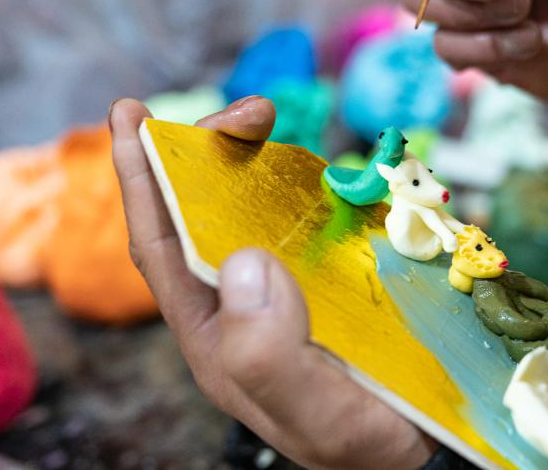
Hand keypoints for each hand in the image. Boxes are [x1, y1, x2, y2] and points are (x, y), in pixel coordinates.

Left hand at [109, 97, 435, 468]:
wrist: (416, 454)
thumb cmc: (361, 446)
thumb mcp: (313, 414)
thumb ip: (269, 352)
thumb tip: (243, 259)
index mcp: (220, 332)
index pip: (165, 247)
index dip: (142, 181)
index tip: (131, 117)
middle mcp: (246, 302)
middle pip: (209, 212)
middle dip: (213, 152)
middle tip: (253, 112)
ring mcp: (291, 285)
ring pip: (260, 206)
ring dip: (261, 157)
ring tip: (273, 121)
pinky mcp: (337, 276)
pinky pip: (317, 217)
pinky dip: (320, 182)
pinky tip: (329, 166)